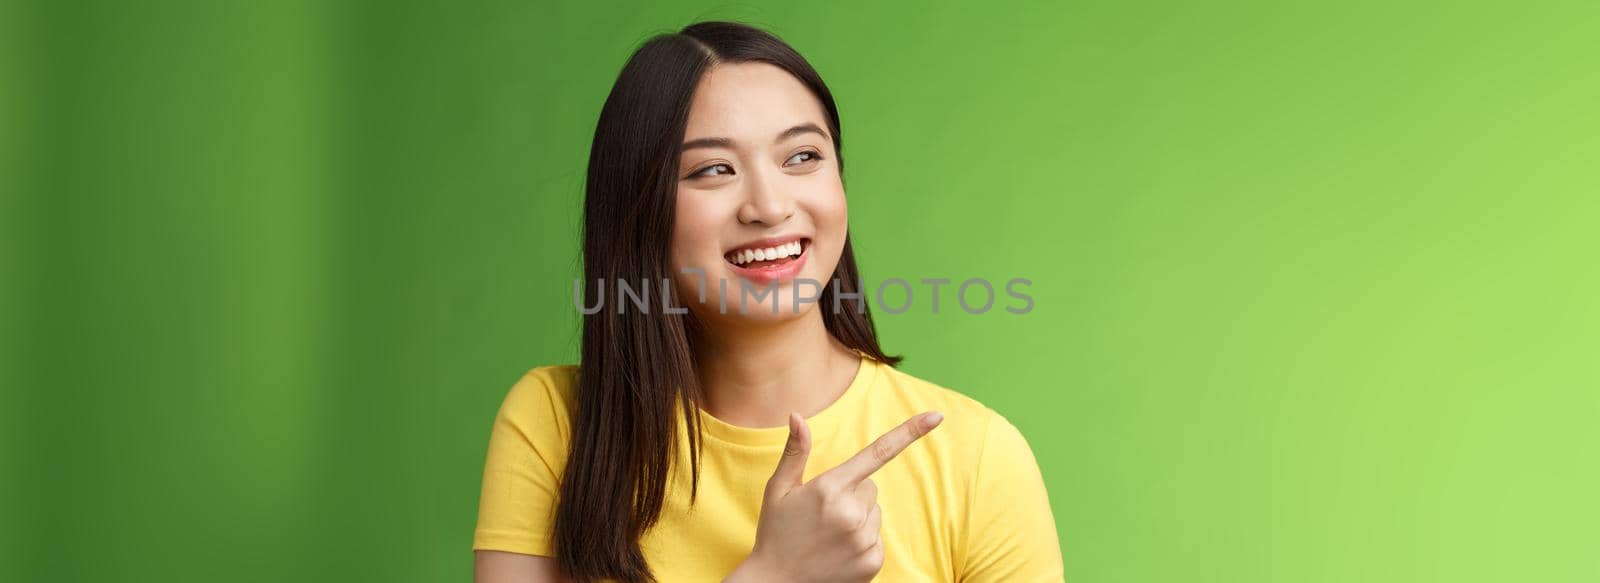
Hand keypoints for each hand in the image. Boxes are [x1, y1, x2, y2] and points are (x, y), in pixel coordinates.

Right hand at [734, 410, 944, 582]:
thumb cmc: (775, 534)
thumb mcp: (778, 491)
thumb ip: (794, 452)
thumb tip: (797, 415)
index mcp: (828, 488)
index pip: (877, 452)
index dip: (910, 432)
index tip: (936, 415)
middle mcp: (851, 512)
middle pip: (870, 487)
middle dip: (852, 494)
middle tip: (823, 514)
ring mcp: (864, 539)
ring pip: (874, 512)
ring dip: (857, 518)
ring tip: (829, 536)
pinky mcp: (873, 560)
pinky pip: (877, 536)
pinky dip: (862, 541)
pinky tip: (838, 551)